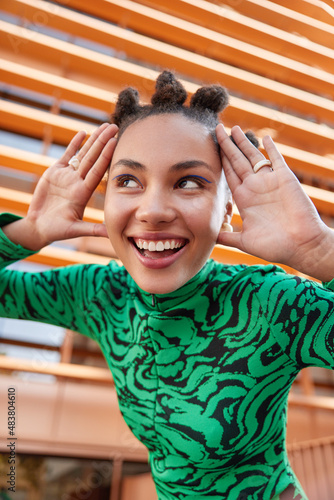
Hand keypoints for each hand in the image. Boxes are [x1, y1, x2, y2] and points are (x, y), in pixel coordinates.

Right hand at [3, 123, 117, 249]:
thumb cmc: (57, 231)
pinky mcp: (55, 173)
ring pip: (82, 155)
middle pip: (93, 158)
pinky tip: (83, 133)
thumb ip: (93, 230)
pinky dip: (74, 145)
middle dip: (103, 142)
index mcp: (83, 193)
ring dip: (93, 140)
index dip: (105, 156)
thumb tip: (111, 233)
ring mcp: (67, 176)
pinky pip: (67, 156)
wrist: (39, 227)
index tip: (115, 142)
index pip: (97, 170)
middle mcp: (78, 182)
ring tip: (103, 126)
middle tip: (114, 126)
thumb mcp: (76, 230)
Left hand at [216, 124, 331, 278]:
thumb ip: (228, 236)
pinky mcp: (285, 178)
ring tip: (233, 128)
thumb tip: (210, 237)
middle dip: (227, 145)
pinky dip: (271, 148)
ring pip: (253, 156)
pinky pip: (276, 159)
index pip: (228, 174)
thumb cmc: (275, 246)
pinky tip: (264, 137)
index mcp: (244, 199)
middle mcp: (255, 187)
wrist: (301, 246)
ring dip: (243, 142)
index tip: (209, 148)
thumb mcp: (244, 241)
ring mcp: (270, 181)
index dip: (219, 161)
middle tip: (217, 129)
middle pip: (237, 161)